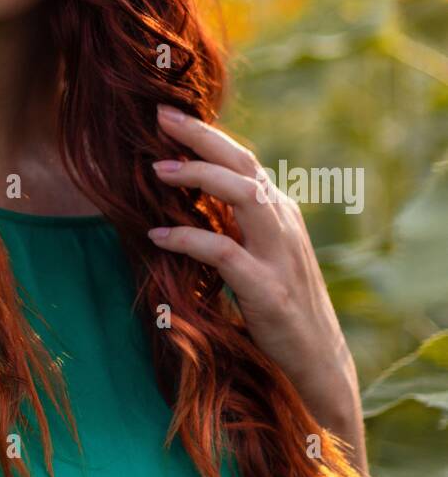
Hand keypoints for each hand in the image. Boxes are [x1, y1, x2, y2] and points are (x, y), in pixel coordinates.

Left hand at [148, 104, 359, 436]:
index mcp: (279, 212)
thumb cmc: (280, 306)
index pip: (243, 159)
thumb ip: (234, 223)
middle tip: (160, 117)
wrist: (318, 363)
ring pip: (244, 196)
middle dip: (202, 137)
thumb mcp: (260, 253)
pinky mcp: (268, 291)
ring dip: (200, 178)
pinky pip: (225, 253)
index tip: (169, 114)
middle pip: (244, 164)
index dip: (207, 134)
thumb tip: (185, 194)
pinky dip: (189, 239)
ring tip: (158, 170)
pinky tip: (158, 237)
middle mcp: (283, 223)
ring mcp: (278, 255)